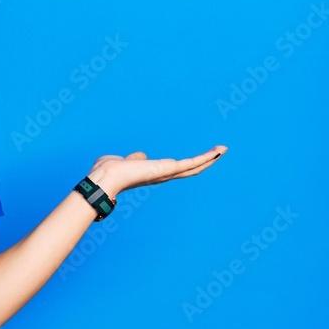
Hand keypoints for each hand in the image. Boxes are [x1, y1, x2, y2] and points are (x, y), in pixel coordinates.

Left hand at [86, 145, 227, 200]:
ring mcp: (166, 173)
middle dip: (204, 162)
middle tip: (218, 153)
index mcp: (152, 173)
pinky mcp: (169, 169)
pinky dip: (206, 157)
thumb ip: (134, 159)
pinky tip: (218, 151)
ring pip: (193, 167)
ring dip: (209, 158)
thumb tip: (141, 156)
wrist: (106, 178)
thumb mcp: (124, 162)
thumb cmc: (109, 171)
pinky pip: (191, 163)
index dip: (186, 165)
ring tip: (222, 149)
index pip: (174, 170)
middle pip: (189, 170)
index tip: (197, 159)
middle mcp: (162, 176)